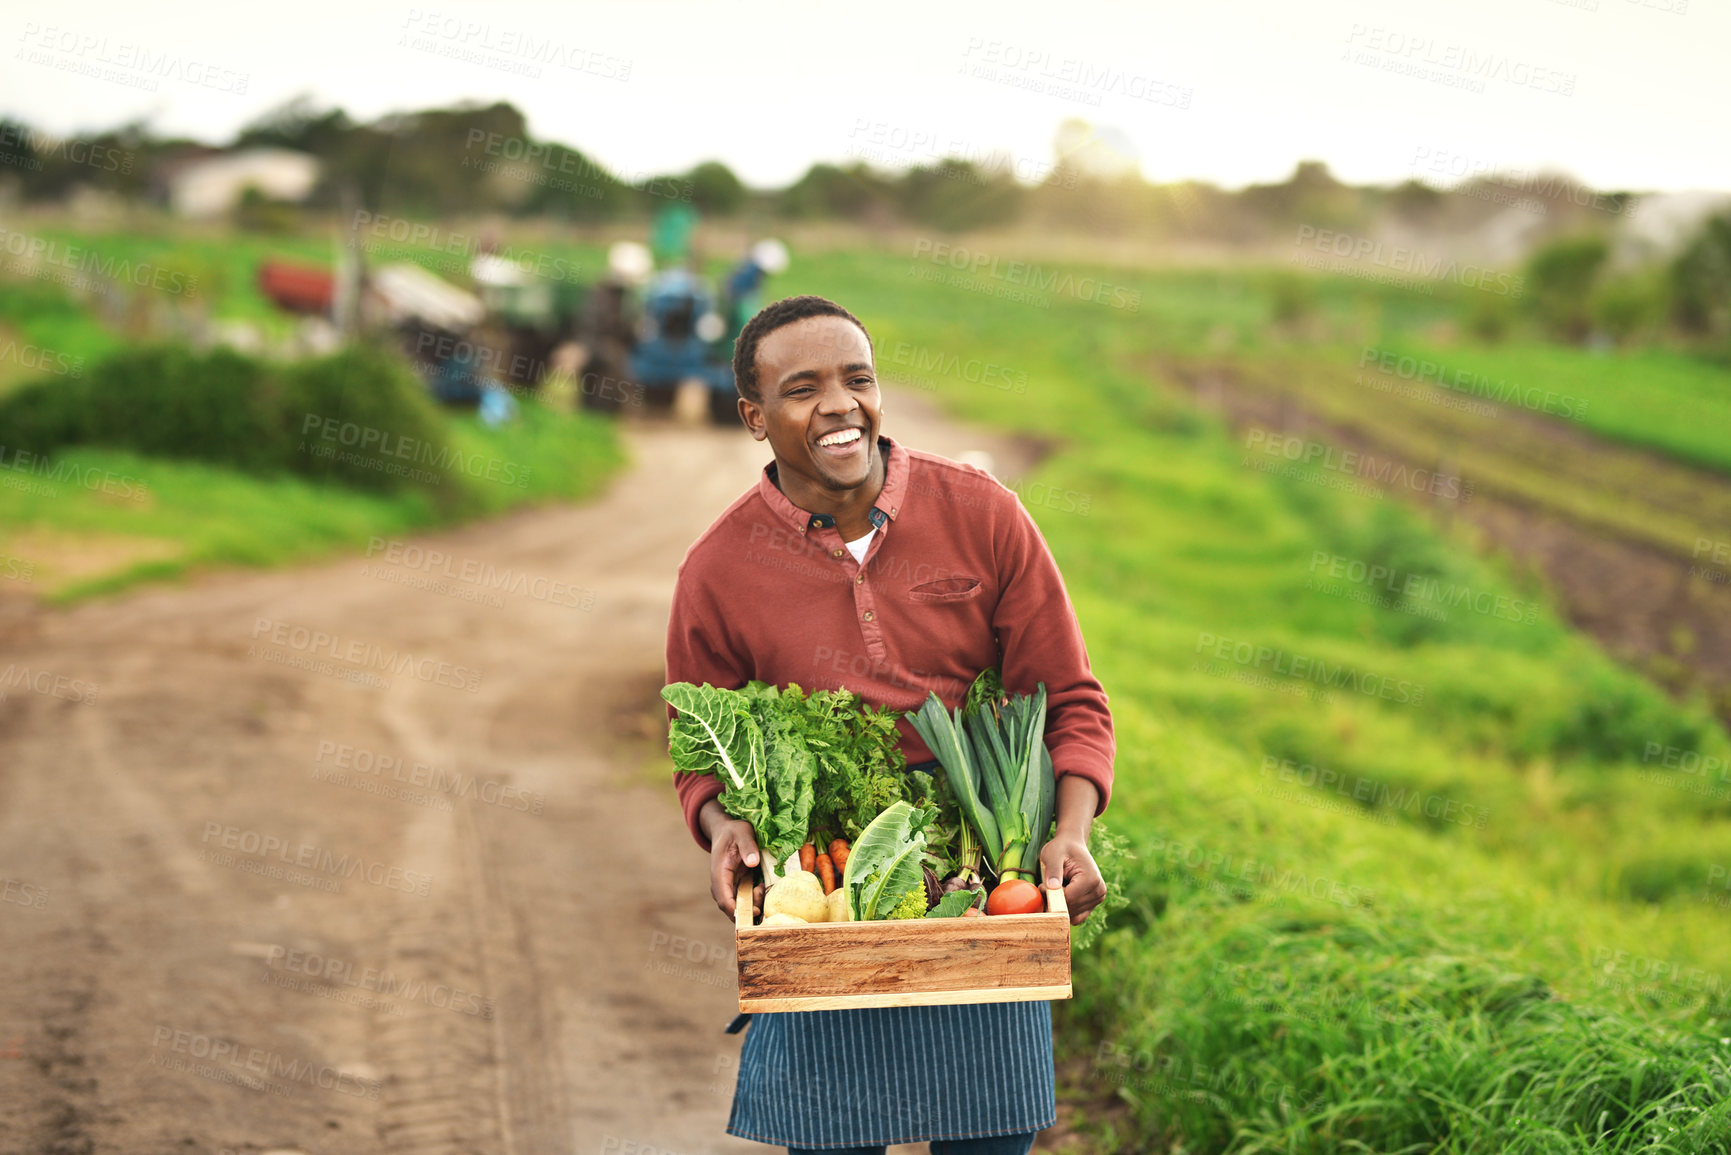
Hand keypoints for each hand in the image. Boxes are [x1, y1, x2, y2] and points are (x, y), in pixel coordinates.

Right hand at [700, 799, 762, 920]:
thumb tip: (753, 862)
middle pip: (732, 907)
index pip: (723, 899)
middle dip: (749, 909)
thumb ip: (748, 845)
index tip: (753, 911)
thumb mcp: (742, 832)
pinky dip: (756, 899)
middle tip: (763, 896)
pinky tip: (763, 886)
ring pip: (740, 905)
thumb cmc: (734, 831)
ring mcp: (730, 887)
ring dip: (753, 904)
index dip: (736, 910)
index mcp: (719, 873)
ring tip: (762, 887)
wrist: (727, 831)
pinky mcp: (738, 887)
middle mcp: (722, 884)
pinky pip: (746, 899)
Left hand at [1038, 831, 1106, 925]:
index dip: (1051, 896)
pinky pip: (1077, 917)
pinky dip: (1067, 910)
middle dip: (1055, 902)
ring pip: (1073, 915)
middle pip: (1071, 909)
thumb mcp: (1053, 854)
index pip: (1069, 899)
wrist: (1072, 845)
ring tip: (1056, 888)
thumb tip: (1052, 887)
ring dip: (1060, 906)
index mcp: (1091, 879)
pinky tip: (1062, 895)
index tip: (1042, 885)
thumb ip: (1053, 870)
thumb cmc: (1061, 848)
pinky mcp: (1094, 904)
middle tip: (1046, 886)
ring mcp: (1098, 899)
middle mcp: (1099, 891)